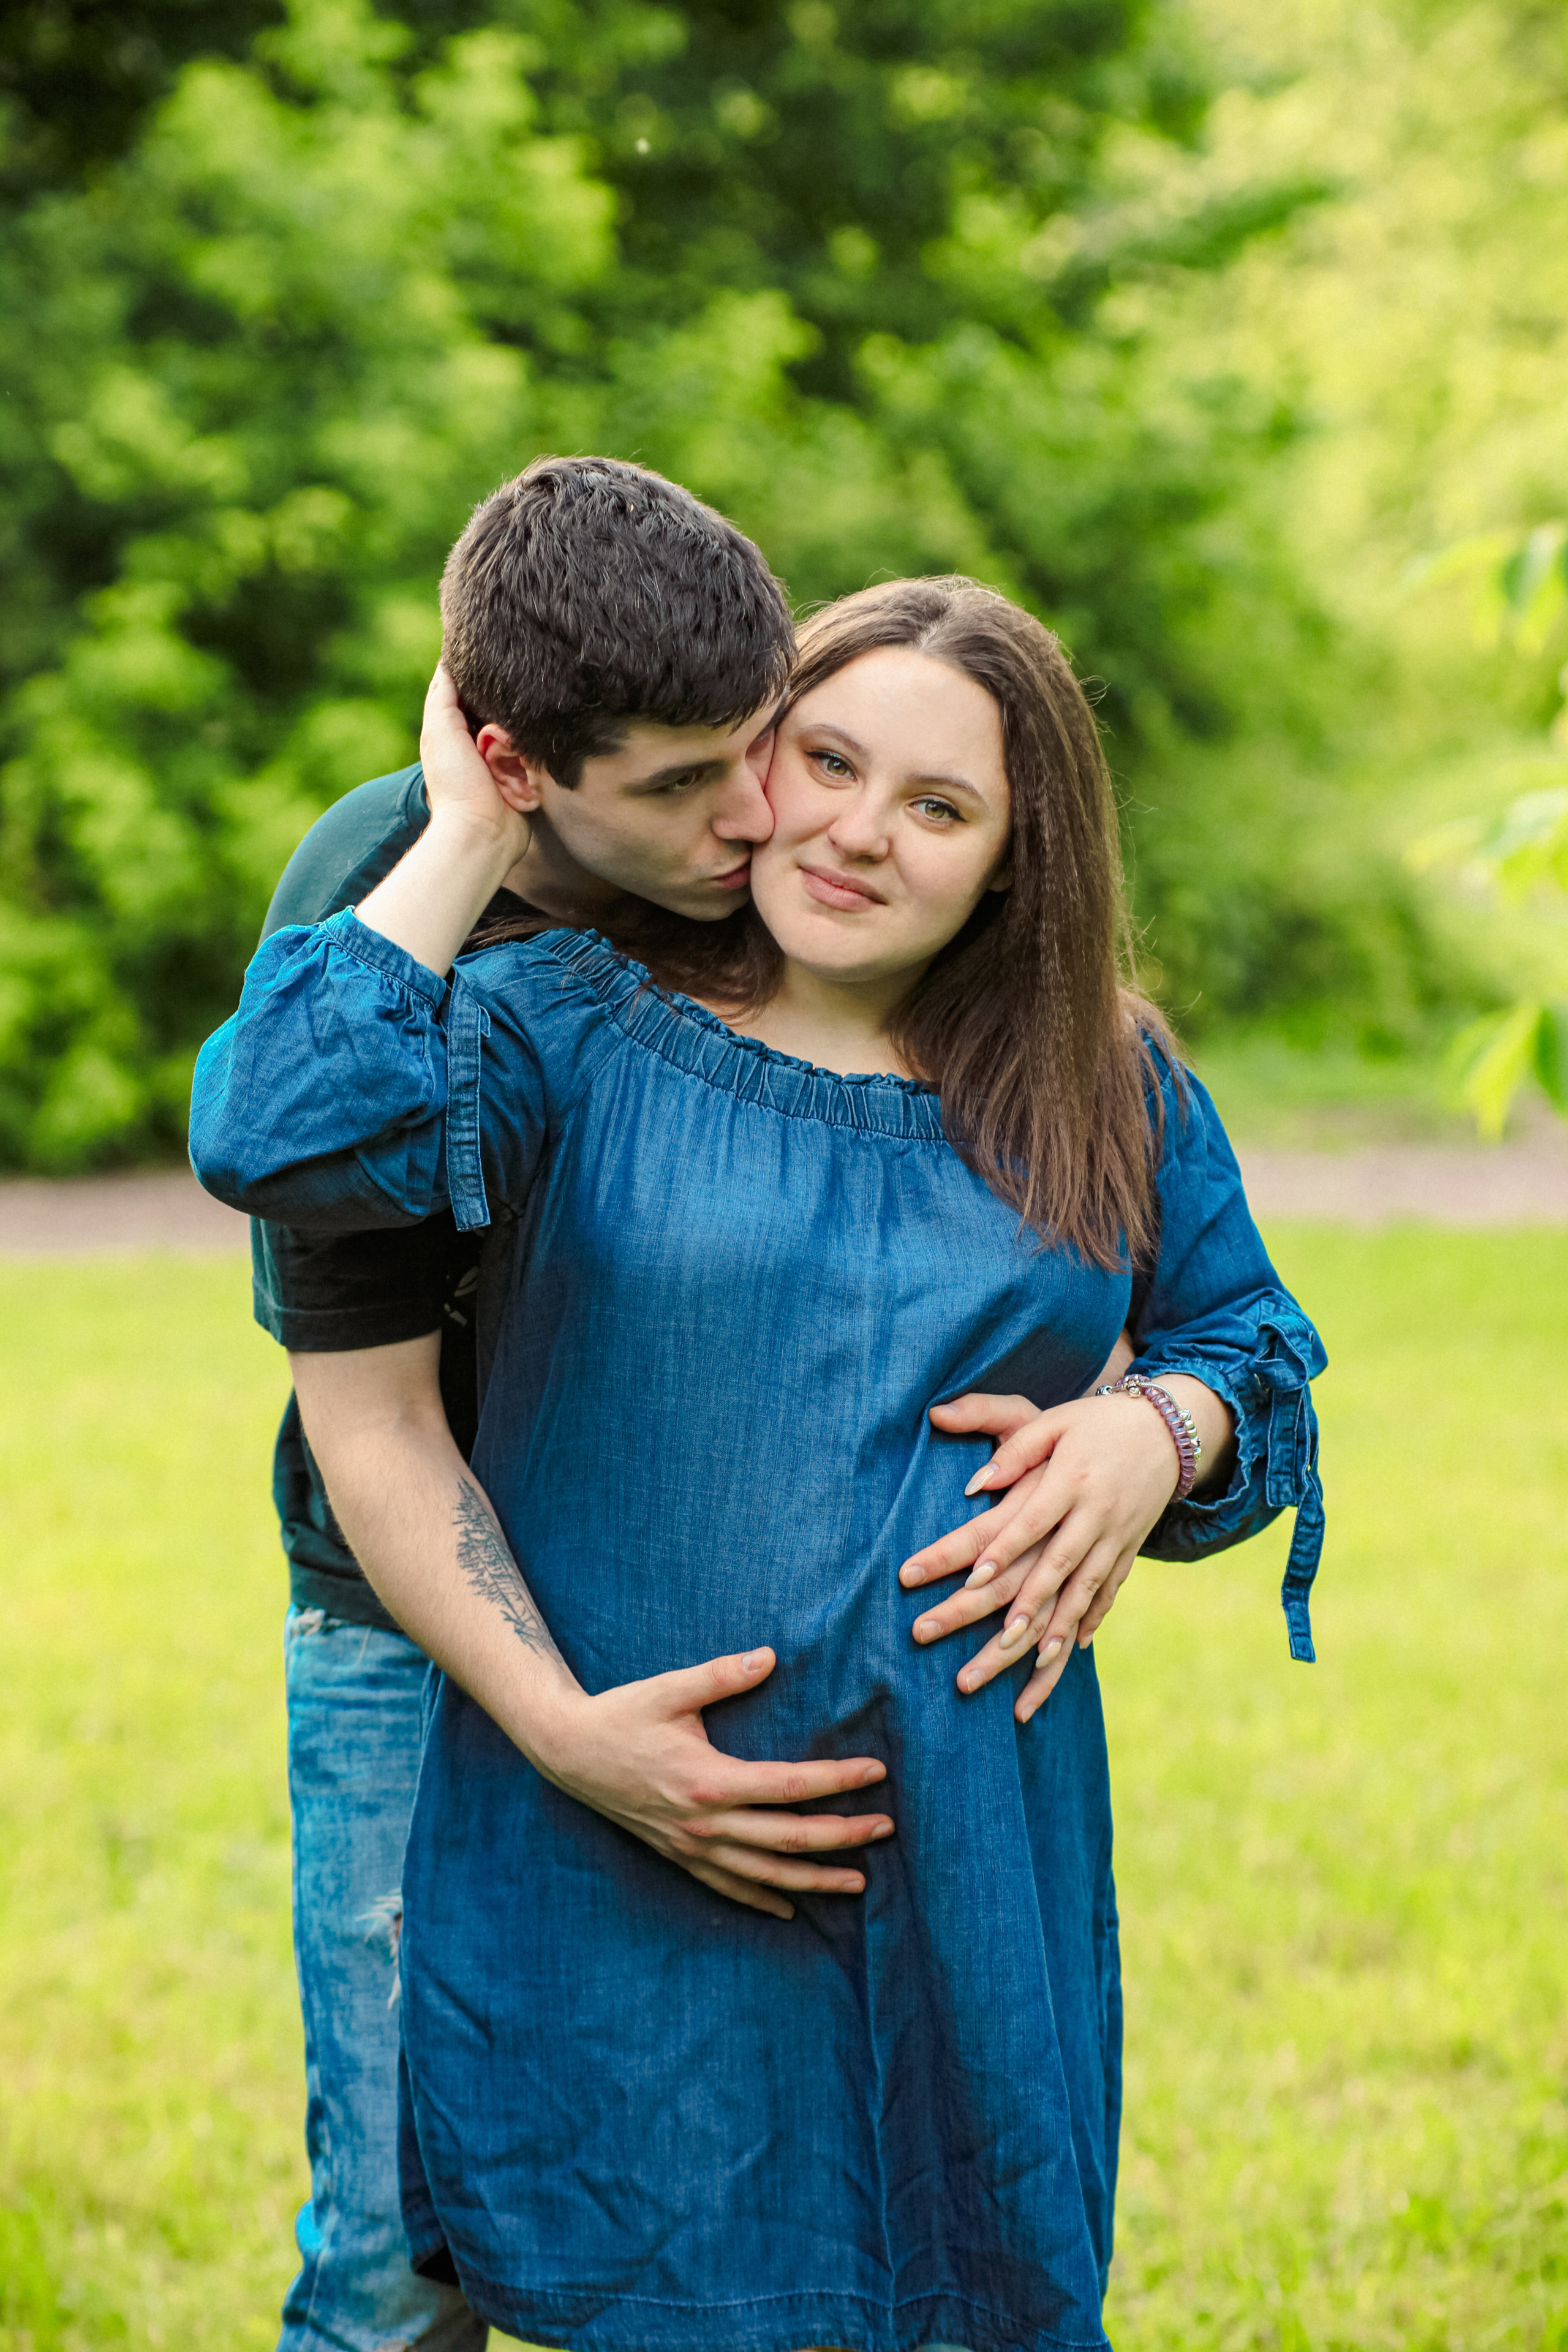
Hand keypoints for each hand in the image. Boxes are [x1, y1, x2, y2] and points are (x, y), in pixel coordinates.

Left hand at [420, 660, 531, 865]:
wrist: (482, 833)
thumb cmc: (456, 784)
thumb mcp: (440, 731)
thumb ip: (442, 696)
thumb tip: (447, 661)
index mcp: (455, 733)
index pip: (470, 693)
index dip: (480, 677)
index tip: (498, 657)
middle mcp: (479, 745)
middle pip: (501, 709)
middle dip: (507, 705)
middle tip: (518, 694)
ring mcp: (505, 762)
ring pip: (522, 729)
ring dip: (522, 732)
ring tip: (519, 737)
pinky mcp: (526, 778)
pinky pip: (537, 754)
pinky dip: (535, 754)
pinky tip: (535, 753)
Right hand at [534, 1646, 893, 1921]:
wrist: (569, 1753)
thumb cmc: (622, 1714)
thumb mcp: (669, 1688)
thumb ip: (721, 1674)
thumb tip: (770, 1656)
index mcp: (709, 1779)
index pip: (789, 1786)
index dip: (836, 1781)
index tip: (876, 1773)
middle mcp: (705, 1823)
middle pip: (788, 1838)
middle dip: (843, 1836)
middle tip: (886, 1828)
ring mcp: (691, 1847)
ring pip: (766, 1873)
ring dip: (816, 1880)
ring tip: (860, 1881)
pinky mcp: (679, 1856)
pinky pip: (728, 1887)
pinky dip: (763, 1898)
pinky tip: (791, 1908)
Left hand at [899, 1391, 1187, 1722]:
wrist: (1168, 1428)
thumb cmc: (1096, 1422)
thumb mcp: (1053, 1421)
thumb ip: (1013, 1449)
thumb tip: (974, 1485)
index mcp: (1072, 1478)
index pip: (1032, 1522)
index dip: (1003, 1550)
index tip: (973, 1579)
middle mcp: (1097, 1513)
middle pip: (1058, 1566)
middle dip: (1028, 1605)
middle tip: (997, 1641)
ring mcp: (1118, 1535)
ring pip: (1087, 1588)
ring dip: (1060, 1625)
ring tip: (1035, 1661)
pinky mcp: (1131, 1548)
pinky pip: (1111, 1589)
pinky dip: (1093, 1618)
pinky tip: (1073, 1647)